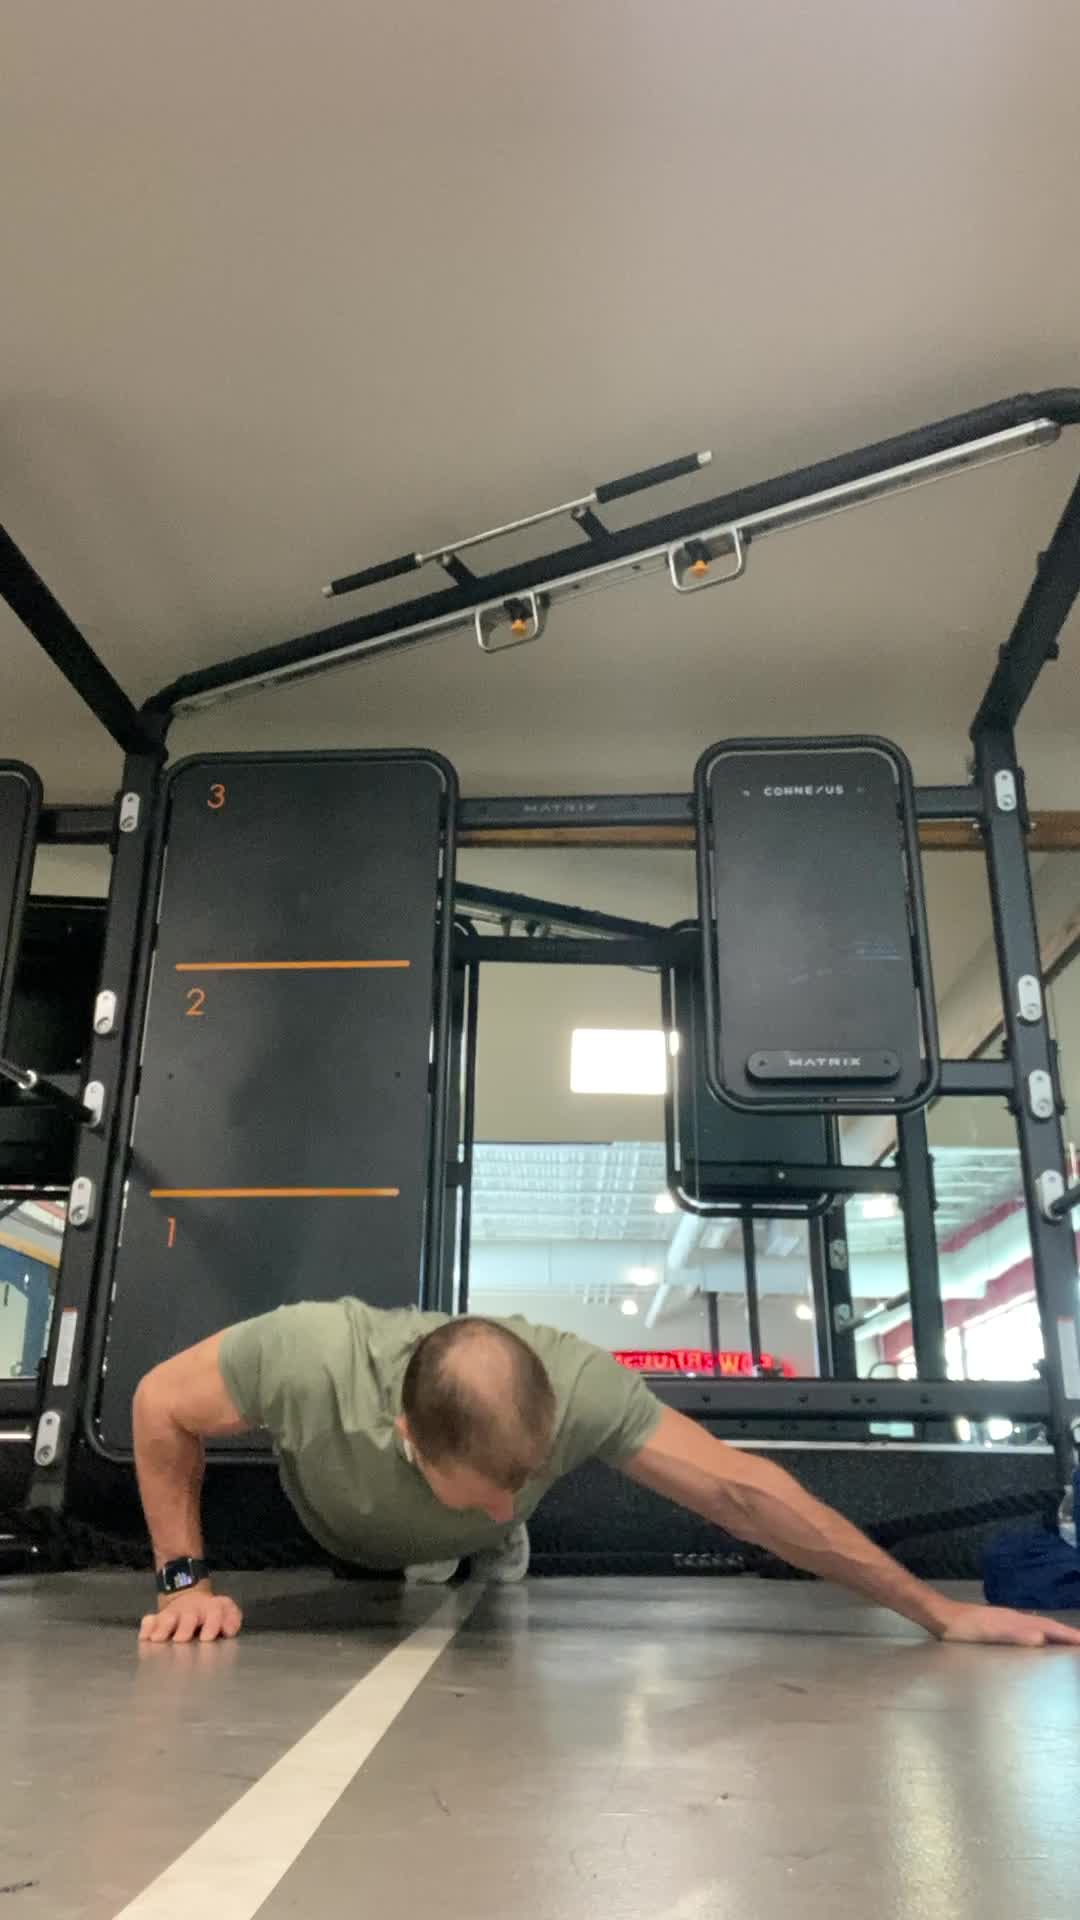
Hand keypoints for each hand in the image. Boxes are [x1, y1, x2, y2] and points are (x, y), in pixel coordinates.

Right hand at [139, 1589, 243, 1643]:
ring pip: (168, 1617)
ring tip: (158, 1639)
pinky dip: (147, 1628)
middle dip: (185, 1627)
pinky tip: (144, 1637)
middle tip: (181, 1640)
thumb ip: (231, 1620)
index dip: (212, 1623)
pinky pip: (149, 1621)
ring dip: (164, 1627)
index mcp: (211, 1608)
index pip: (214, 1612)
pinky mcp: (157, 1619)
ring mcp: (173, 1614)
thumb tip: (229, 1630)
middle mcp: (191, 1610)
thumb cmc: (211, 1613)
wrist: (189, 1597)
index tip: (206, 1638)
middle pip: (189, 1616)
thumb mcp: (226, 1612)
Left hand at [938, 1602, 1079, 1647]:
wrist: (942, 1617)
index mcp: (1017, 1621)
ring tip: (1069, 1642)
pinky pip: (1029, 1631)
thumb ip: (1014, 1634)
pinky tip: (1039, 1642)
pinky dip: (1042, 1636)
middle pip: (1048, 1626)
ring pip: (1039, 1627)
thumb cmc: (963, 1628)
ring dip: (1056, 1634)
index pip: (1050, 1628)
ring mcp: (1008, 1622)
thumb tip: (1041, 1637)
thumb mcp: (988, 1633)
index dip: (1068, 1635)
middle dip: (1067, 1634)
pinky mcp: (999, 1627)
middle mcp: (1016, 1619)